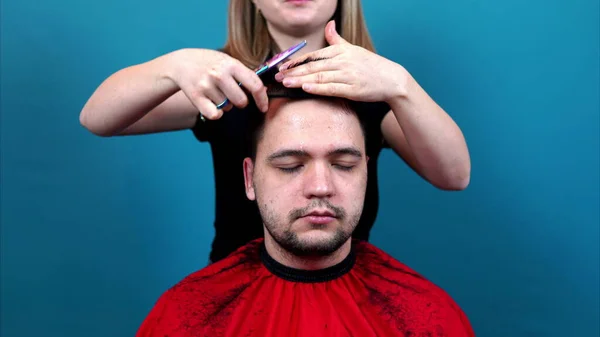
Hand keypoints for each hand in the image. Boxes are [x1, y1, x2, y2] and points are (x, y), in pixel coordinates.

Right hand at [166, 49, 268, 119]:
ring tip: (216, 92)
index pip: (255, 85)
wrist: (182, 62)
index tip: (263, 107)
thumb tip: (263, 91)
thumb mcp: (228, 62)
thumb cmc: (210, 64)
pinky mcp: (196, 96)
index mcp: (232, 64)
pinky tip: (211, 103)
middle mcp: (220, 74)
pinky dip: (215, 113)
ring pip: (227, 108)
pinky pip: (215, 115)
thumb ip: (245, 75)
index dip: (262, 99)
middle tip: (232, 95)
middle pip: (241, 102)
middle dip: (240, 102)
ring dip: (225, 104)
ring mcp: (207, 85)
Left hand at [275, 20, 407, 102]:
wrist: (391, 79)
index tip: (282, 66)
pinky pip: (332, 88)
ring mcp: (347, 76)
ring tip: (286, 83)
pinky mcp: (353, 90)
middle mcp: (342, 62)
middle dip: (293, 72)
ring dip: (301, 80)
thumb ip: (337, 39)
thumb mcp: (353, 49)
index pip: (313, 56)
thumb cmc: (371, 65)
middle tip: (278, 77)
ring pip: (319, 77)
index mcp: (340, 52)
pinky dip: (318, 88)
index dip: (296, 61)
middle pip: (313, 67)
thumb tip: (329, 24)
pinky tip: (306, 89)